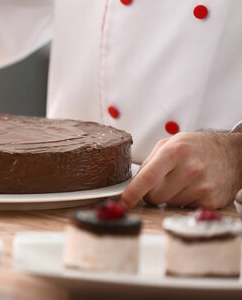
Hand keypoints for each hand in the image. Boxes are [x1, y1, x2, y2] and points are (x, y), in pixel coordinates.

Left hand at [119, 132, 241, 208]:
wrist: (232, 153)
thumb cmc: (197, 147)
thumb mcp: (170, 144)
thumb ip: (149, 162)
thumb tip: (134, 184)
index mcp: (175, 152)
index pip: (148, 177)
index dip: (132, 193)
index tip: (122, 204)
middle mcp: (190, 169)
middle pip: (156, 196)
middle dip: (153, 193)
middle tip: (164, 181)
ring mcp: (203, 186)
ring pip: (170, 204)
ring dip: (171, 196)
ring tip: (183, 181)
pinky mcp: (212, 201)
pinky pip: (185, 209)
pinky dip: (185, 201)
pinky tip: (195, 187)